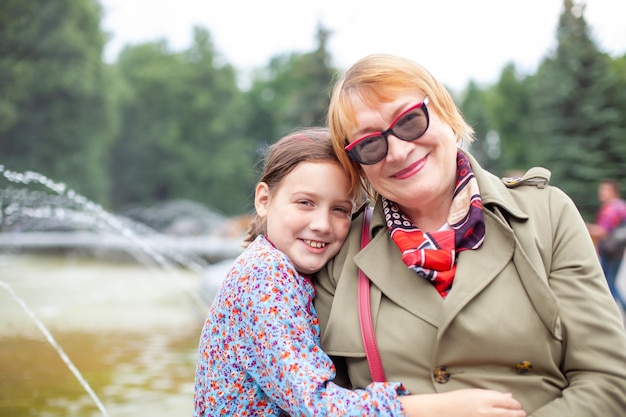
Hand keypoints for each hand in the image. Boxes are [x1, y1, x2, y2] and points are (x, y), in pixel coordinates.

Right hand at [399, 389, 525, 416]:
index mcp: (484, 398)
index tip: (518, 405)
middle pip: (508, 413)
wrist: (442, 410)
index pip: (506, 402)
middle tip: (522, 413)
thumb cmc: (456, 399)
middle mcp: (485, 410)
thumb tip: (507, 397)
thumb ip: (492, 395)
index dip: (514, 404)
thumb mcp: (474, 392)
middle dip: (517, 413)